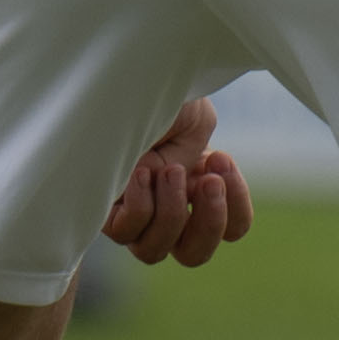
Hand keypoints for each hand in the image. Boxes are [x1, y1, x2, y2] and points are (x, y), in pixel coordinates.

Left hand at [102, 97, 251, 266]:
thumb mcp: (197, 120)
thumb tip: (187, 180)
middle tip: (208, 181)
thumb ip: (205, 155)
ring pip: (154, 252)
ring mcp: (133, 216)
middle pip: (194, 255)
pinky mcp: (103, 212)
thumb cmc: (156, 96)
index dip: (236, 205)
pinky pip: (126, 232)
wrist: (120, 84)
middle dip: (210, 221)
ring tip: (170, 170)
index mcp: (197, 188)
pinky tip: (140, 171)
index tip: (220, 160)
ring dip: (172, 214)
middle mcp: (166, 209)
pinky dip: (140, 206)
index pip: (232, 228)